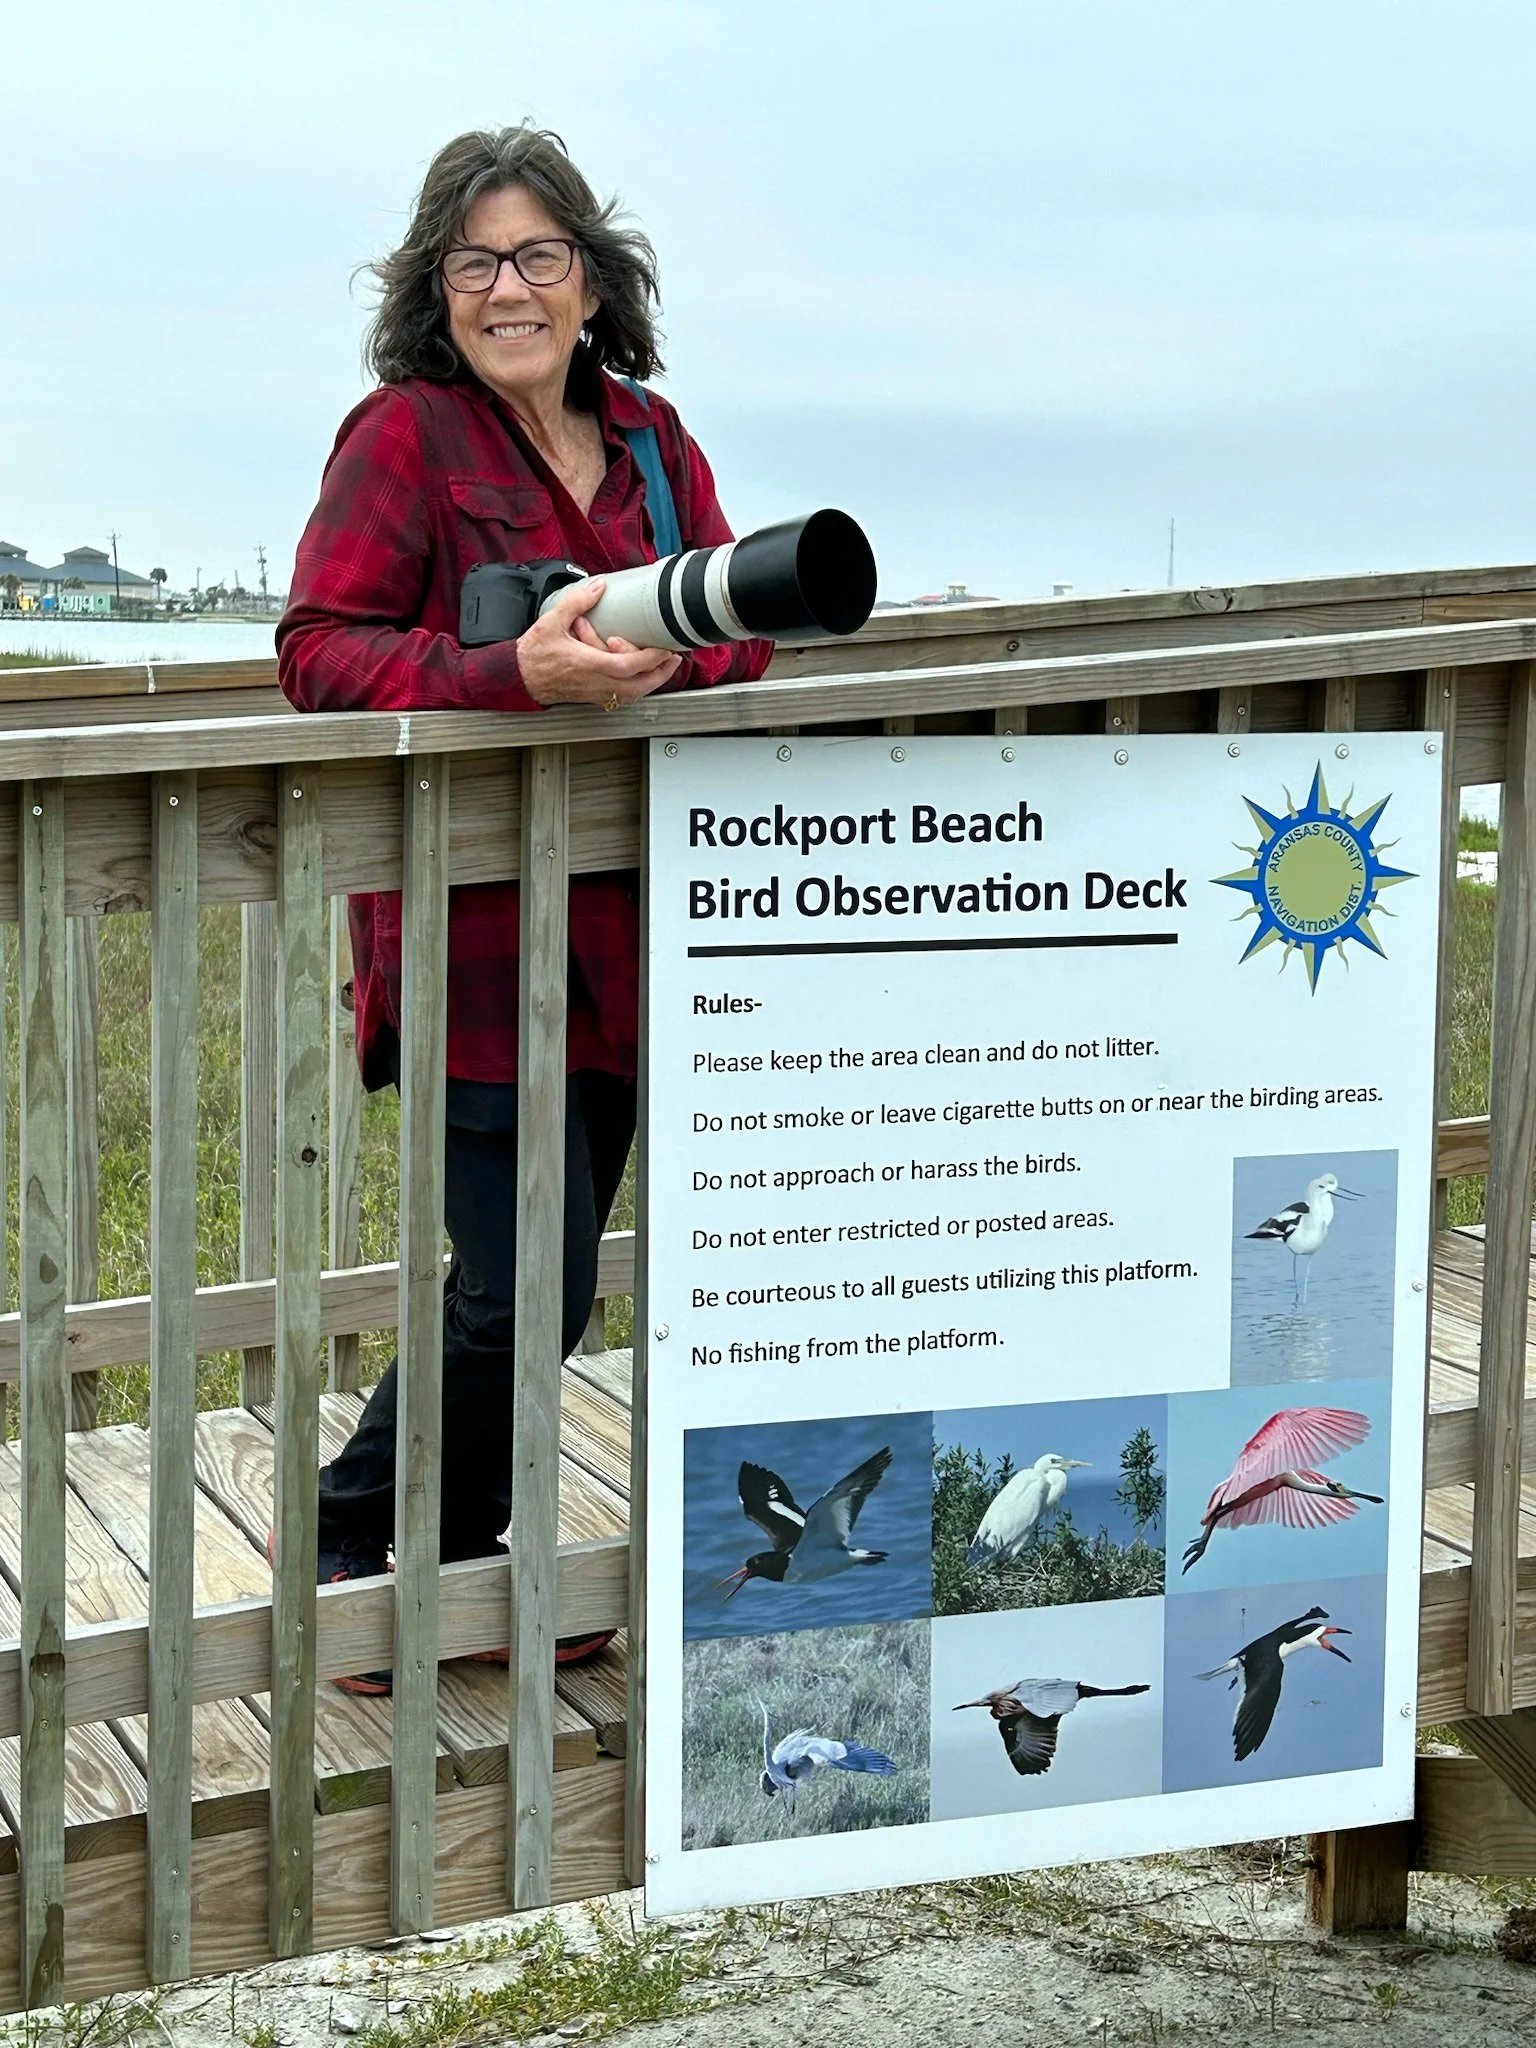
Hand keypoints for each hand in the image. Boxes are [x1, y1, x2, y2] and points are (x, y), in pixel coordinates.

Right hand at [515, 578, 680, 706]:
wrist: (519, 677)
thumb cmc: (533, 654)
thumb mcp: (552, 622)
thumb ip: (577, 603)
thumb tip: (598, 588)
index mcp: (588, 665)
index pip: (629, 666)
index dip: (651, 658)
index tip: (664, 647)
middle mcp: (595, 683)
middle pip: (639, 686)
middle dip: (661, 673)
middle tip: (673, 659)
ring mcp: (595, 693)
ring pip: (633, 695)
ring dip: (651, 682)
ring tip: (662, 667)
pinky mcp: (593, 698)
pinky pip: (622, 698)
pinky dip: (637, 689)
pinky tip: (641, 678)